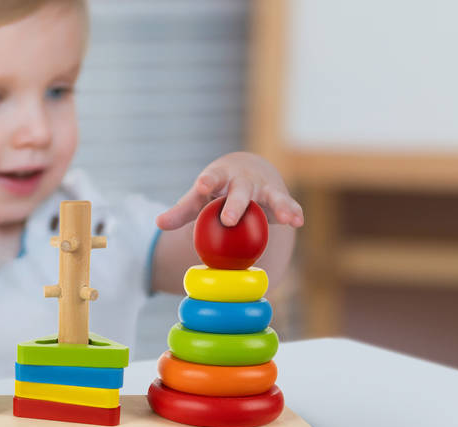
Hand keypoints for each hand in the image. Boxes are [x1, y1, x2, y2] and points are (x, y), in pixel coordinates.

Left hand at [156, 152, 303, 229]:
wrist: (245, 172)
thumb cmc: (216, 189)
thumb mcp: (199, 198)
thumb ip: (181, 211)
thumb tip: (158, 224)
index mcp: (219, 177)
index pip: (212, 178)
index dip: (207, 182)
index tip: (202, 185)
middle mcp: (242, 180)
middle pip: (240, 191)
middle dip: (236, 204)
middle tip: (229, 219)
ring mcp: (262, 188)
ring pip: (271, 196)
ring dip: (279, 206)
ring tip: (287, 217)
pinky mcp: (277, 198)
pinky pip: (287, 205)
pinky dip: (293, 211)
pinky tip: (299, 221)